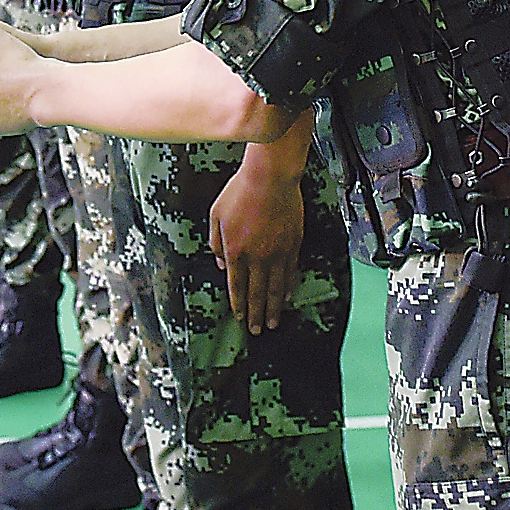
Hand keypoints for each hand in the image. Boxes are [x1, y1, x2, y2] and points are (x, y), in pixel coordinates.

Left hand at [209, 151, 304, 333]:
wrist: (270, 178)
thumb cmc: (239, 193)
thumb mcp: (216, 215)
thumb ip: (215, 242)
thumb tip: (219, 263)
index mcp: (235, 251)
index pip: (236, 286)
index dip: (238, 304)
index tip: (240, 318)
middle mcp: (257, 257)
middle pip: (257, 293)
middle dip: (256, 314)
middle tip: (258, 331)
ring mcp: (278, 252)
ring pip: (276, 288)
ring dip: (274, 308)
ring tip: (273, 323)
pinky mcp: (293, 245)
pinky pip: (291, 273)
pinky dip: (288, 288)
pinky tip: (287, 297)